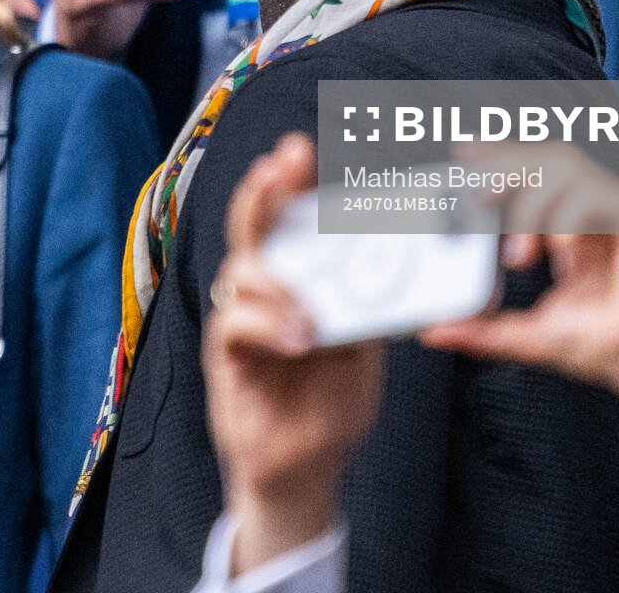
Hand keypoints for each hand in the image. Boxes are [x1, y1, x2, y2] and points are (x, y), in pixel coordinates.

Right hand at [206, 134, 381, 574]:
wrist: (308, 468)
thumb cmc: (331, 403)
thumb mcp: (363, 347)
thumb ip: (365, 308)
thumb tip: (392, 267)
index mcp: (297, 282)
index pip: (288, 222)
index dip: (289, 184)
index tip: (300, 150)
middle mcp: (262, 292)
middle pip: (253, 229)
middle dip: (266, 191)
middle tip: (282, 163)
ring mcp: (240, 320)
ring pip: (242, 271)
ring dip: (280, 283)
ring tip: (312, 318)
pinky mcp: (226, 355)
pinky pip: (235, 322)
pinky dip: (270, 324)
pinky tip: (299, 339)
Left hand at [416, 144, 618, 416]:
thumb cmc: (604, 345)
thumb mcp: (527, 335)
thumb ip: (481, 330)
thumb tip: (433, 331)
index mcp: (567, 227)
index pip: (532, 169)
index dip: (498, 153)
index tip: (462, 152)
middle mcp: (592, 209)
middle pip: (543, 155)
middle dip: (504, 165)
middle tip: (478, 197)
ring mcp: (616, 206)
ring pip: (562, 165)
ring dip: (530, 206)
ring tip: (519, 254)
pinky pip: (591, 193)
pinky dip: (565, 224)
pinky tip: (562, 259)